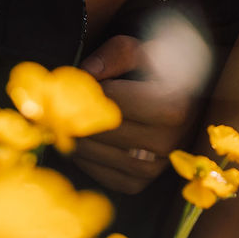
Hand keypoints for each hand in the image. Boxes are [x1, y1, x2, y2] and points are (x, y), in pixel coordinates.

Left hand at [71, 34, 199, 193]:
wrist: (181, 107)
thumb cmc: (156, 75)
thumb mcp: (142, 54)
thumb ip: (115, 55)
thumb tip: (86, 73)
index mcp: (173, 106)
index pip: (112, 99)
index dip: (89, 88)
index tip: (80, 84)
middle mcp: (168, 141)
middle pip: (101, 128)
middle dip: (74, 114)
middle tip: (57, 105)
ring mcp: (154, 167)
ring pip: (96, 153)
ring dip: (74, 137)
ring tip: (66, 122)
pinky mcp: (139, 183)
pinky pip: (100, 175)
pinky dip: (83, 159)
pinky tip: (81, 143)